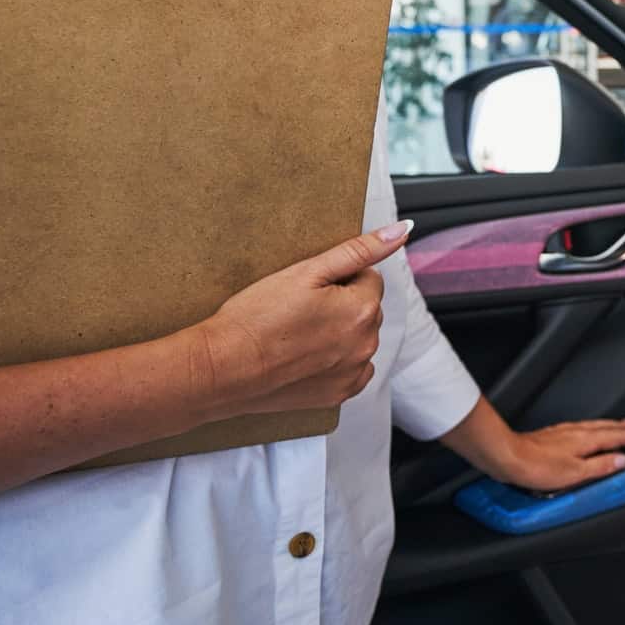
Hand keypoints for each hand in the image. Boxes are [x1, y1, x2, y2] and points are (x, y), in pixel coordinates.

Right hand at [190, 219, 413, 419]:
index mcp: (363, 309)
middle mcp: (367, 343)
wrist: (223, 368)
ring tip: (296, 333)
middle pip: (365, 308)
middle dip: (341, 304)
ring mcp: (354, 372)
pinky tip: (303, 355)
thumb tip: (401, 230)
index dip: (336, 278)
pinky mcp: (339, 394)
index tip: (308, 289)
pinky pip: (350, 368)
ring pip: (357, 337)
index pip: (367, 277)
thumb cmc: (255, 318)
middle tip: (298, 310)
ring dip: (338, 332)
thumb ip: (359, 250)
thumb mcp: (306, 272)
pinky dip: (334, 360)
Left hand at [492, 419, 624, 492]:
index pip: (616, 437)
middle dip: (623, 427)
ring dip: (609, 426)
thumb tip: (623, 460)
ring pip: (593, 425)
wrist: (508, 456)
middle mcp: (576, 432)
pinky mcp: (553, 434)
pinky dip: (592, 428)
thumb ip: (601, 466)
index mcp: (586, 441)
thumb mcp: (575, 473)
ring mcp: (563, 432)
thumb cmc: (537, 466)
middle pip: (606, 427)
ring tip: (617, 426)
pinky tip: (586, 432)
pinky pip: (581, 427)